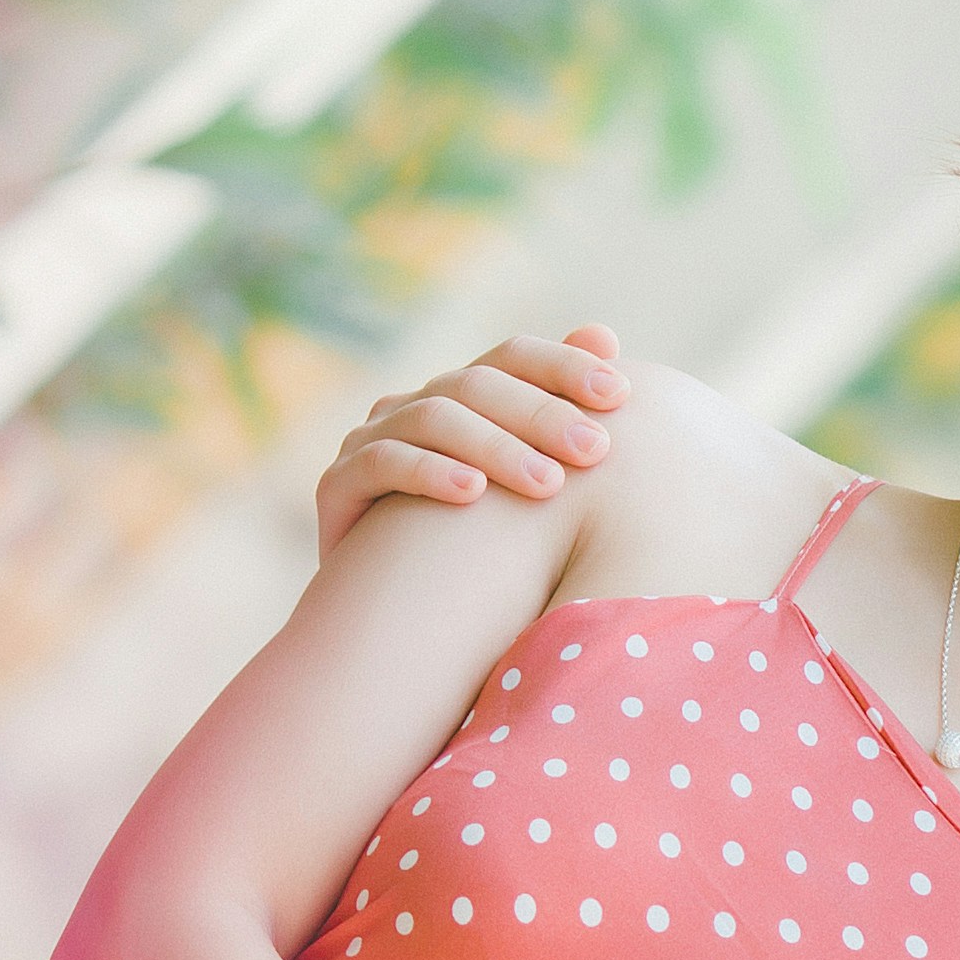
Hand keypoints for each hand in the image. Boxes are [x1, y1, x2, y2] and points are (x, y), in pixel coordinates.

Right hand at [314, 321, 627, 550]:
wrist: (401, 626)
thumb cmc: (485, 553)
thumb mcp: (531, 487)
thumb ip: (561, 410)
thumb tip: (603, 333)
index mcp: (463, 397)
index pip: (513, 355)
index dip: (564, 366)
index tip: (621, 393)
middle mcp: (413, 406)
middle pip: (477, 384)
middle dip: (541, 415)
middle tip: (596, 450)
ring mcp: (370, 441)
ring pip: (433, 418)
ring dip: (495, 448)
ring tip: (547, 485)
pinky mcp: (338, 485)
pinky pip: (383, 463)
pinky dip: (429, 473)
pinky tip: (473, 495)